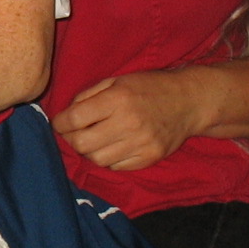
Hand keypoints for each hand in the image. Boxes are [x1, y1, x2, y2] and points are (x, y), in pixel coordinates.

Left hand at [51, 70, 209, 171]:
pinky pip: (116, 167)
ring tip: (93, 139)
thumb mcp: (117, 80)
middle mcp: (128, 122)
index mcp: (117, 99)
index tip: (59, 122)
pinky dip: (108, 159)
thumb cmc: (149, 87)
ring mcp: (140, 144)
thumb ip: (89, 95)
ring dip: (89, 151)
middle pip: (81, 144)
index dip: (60, 123)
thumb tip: (66, 114)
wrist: (189, 102)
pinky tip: (112, 146)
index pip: (74, 119)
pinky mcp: (149, 158)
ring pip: (97, 159)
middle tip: (72, 133)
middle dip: (70, 139)